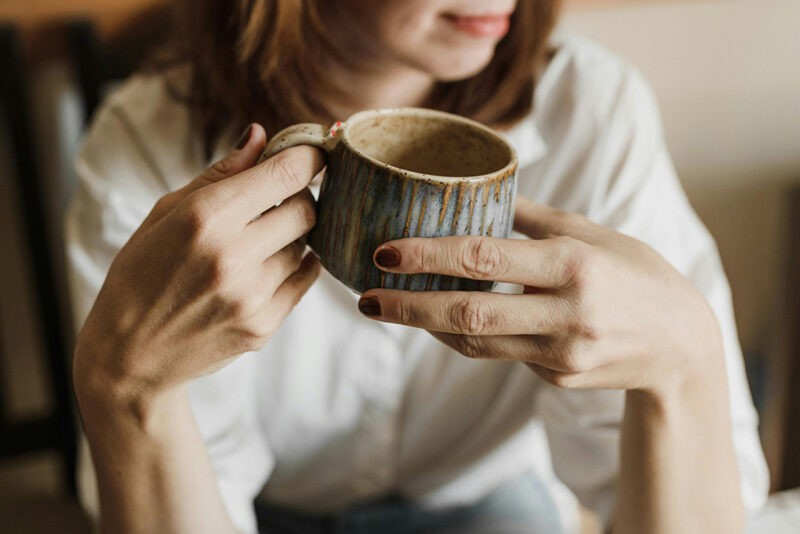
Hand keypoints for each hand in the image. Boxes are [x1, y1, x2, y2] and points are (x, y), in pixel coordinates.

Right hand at [74, 124, 323, 409]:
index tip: (313, 154)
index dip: (309, 157)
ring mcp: (252, 295)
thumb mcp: (165, 213)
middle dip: (300, 197)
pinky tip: (267, 266)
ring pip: (307, 245)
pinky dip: (295, 266)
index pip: (287, 173)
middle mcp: (233, 255)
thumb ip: (219, 173)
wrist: (130, 353)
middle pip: (307, 208)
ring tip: (257, 242)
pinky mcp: (264, 325)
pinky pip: (305, 279)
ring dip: (292, 236)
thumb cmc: (141, 273)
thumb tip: (259, 134)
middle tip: (279, 201)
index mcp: (205, 216)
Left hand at [357, 197, 721, 396]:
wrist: (682, 346)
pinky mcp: (557, 378)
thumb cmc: (635, 274)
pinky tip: (441, 321)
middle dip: (409, 306)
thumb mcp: (593, 233)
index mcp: (574, 264)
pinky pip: (499, 355)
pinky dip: (466, 337)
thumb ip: (534, 217)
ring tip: (387, 308)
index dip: (429, 255)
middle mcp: (567, 312)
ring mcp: (562, 353)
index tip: (385, 252)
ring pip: (476, 342)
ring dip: (427, 326)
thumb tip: (480, 190)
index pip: (486, 258)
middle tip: (365, 298)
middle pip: (470, 312)